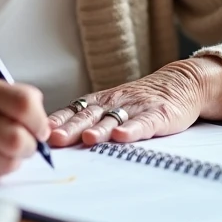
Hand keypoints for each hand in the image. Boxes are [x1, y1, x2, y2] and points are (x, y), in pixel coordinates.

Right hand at [0, 71, 49, 180]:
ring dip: (13, 160)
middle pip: (16, 138)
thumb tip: (45, 127)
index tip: (40, 129)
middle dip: (29, 146)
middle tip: (26, 144)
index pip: (24, 104)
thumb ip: (13, 99)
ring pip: (5, 161)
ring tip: (3, 150)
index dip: (39, 121)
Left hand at [47, 60, 210, 147]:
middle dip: (71, 127)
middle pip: (89, 115)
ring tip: (88, 138)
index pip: (74, 110)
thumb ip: (89, 119)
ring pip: (114, 118)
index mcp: (101, 100)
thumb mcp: (112, 105)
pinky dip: (133, 129)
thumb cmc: (140, 100)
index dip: (58, 120)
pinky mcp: (159, 114)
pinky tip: (122, 136)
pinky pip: (143, 122)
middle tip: (55, 139)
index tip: (41, 132)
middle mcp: (115, 101)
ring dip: (100, 128)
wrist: (181, 83)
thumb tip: (55, 137)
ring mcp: (137, 107)